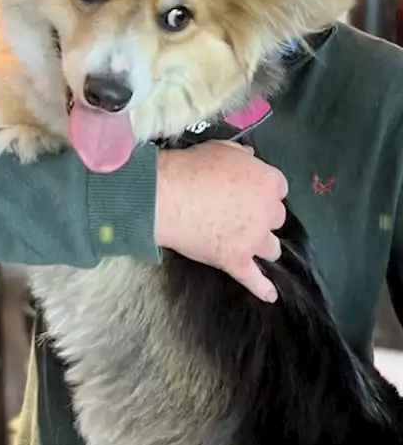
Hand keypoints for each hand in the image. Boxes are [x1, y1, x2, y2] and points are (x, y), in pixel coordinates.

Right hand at [153, 141, 287, 301]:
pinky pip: (254, 278)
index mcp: (268, 183)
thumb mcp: (219, 149)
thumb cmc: (191, 167)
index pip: (278, 190)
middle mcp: (268, 212)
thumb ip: (241, 155)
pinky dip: (262, 287)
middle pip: (276, 220)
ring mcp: (253, 240)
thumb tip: (251, 158)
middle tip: (236, 214)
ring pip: (271, 248)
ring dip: (259, 245)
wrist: (166, 196)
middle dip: (260, 218)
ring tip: (243, 243)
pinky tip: (270, 295)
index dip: (260, 191)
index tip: (245, 192)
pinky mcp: (236, 260)